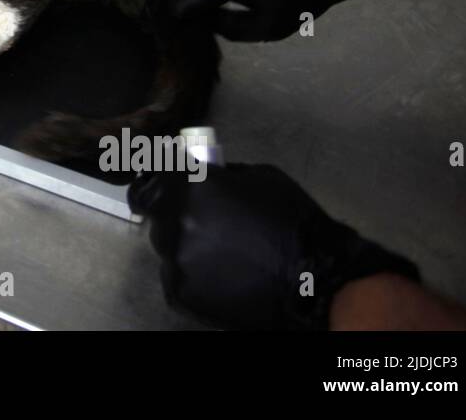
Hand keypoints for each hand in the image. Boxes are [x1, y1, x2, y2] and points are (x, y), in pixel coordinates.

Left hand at [129, 163, 418, 329]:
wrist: (313, 277)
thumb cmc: (290, 221)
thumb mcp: (258, 176)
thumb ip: (220, 174)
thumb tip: (203, 174)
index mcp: (188, 185)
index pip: (152, 177)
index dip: (160, 181)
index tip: (166, 184)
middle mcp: (173, 220)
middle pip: (156, 214)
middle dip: (174, 214)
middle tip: (202, 222)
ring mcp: (174, 259)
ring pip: (167, 247)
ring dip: (185, 245)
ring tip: (220, 252)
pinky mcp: (179, 292)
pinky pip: (176, 276)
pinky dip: (193, 275)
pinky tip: (221, 274)